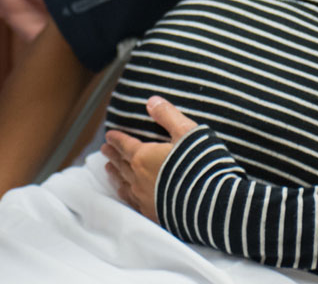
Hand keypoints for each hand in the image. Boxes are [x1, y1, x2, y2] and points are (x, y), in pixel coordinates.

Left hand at [100, 95, 198, 221]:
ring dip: (116, 175)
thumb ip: (167, 115)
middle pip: (121, 165)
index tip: (108, 136)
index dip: (116, 139)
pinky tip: (128, 196)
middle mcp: (139, 179)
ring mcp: (145, 199)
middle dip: (113, 156)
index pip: (125, 145)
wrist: (213, 204)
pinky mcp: (154, 215)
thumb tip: (151, 101)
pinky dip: (126, 196)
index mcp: (144, 157)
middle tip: (104, 151)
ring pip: (124, 185)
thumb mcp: (186, 132)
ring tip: (109, 170)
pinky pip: (133, 204)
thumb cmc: (201, 164)